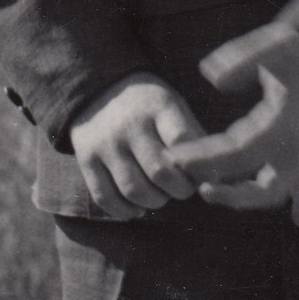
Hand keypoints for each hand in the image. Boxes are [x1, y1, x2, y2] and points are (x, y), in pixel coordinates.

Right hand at [69, 75, 206, 218]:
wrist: (98, 88)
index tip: (201, 173)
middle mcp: (130, 124)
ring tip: (160, 196)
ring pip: (134, 190)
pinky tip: (137, 208)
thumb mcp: (173, 105)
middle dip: (179, 190)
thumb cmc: (148, 106)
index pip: (184, 141)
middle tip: (182, 189)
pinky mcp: (86, 158)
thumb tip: (213, 177)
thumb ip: (192, 137)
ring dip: (154, 201)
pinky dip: (125, 211)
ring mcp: (105, 142)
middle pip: (160, 172)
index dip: (197, 166)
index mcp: (159, 105)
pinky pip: (105, 197)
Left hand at [163, 23, 298, 226]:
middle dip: (225, 192)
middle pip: (260, 188)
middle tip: (193, 186)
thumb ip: (240, 59)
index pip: (236, 152)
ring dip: (246, 199)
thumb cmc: (295, 52)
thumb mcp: (271, 45)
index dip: (204, 158)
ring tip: (212, 192)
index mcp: (282, 124)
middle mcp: (296, 148)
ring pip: (277, 193)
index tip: (175, 156)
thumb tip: (210, 77)